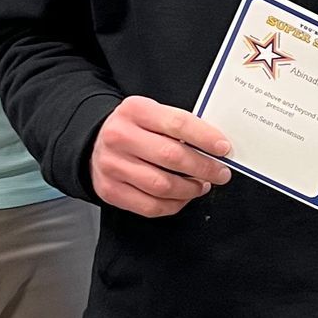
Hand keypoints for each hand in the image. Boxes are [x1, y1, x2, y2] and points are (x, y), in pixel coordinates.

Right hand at [90, 96, 232, 217]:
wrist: (94, 143)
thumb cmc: (133, 129)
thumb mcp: (151, 114)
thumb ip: (179, 125)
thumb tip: (216, 145)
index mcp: (134, 110)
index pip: (178, 124)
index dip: (206, 138)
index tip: (224, 148)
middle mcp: (119, 136)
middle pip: (172, 156)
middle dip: (204, 167)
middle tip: (221, 172)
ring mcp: (112, 165)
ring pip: (162, 185)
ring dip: (191, 189)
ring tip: (203, 184)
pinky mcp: (110, 190)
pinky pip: (150, 206)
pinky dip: (174, 204)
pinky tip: (184, 197)